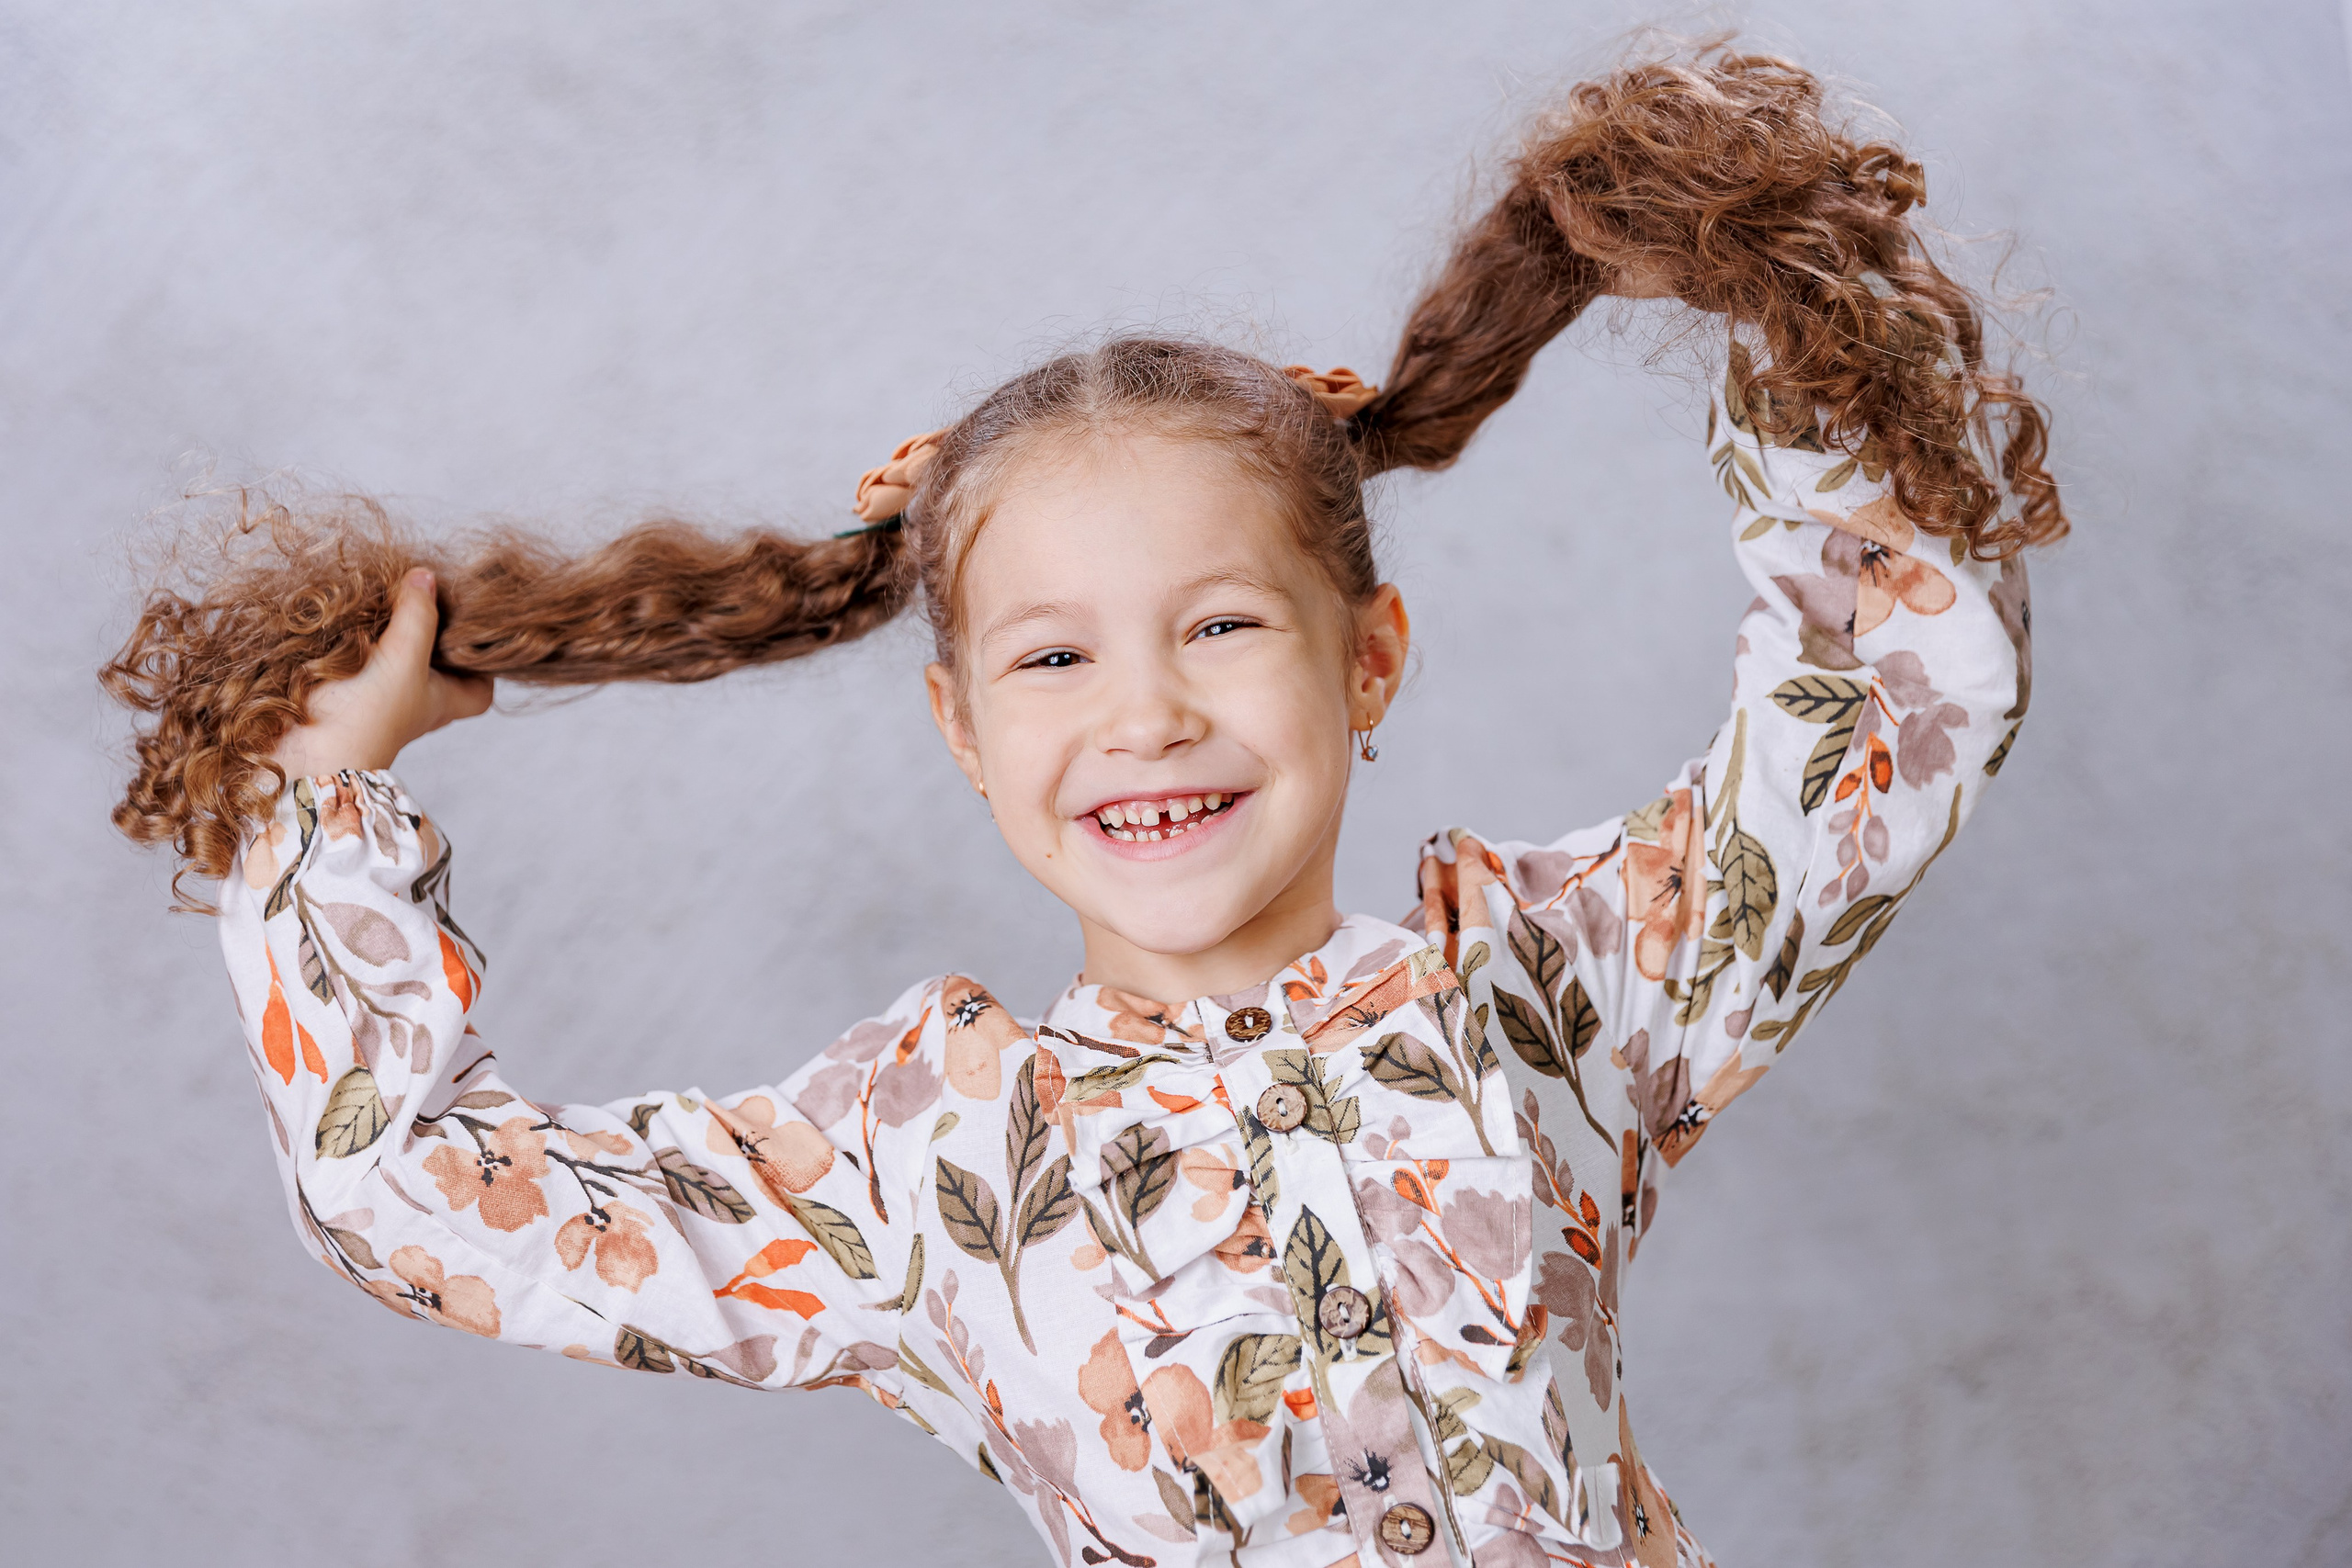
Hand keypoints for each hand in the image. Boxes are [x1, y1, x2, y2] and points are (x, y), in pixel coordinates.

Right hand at [271, 569, 494, 778]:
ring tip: (390, 595)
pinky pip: (361, 661)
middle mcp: (414, 703)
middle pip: (437, 672)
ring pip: (396, 663)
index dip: (482, 666)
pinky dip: (359, 639)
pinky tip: (352, 615)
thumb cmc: (368, 715)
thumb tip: (427, 577)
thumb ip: (419, 616)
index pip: (479, 692)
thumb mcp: (404, 658)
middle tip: (426, 598)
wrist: (306, 754)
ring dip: (392, 633)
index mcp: (441, 701)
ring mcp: (378, 700)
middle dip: (433, 637)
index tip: (474, 631)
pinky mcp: (343, 694)